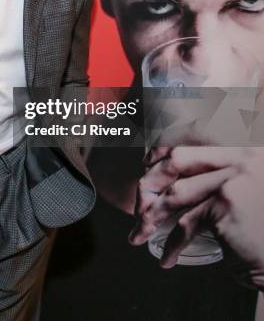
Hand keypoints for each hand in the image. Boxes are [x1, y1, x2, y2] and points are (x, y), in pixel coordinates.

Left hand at [128, 146, 263, 290]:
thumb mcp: (252, 187)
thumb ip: (223, 174)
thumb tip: (174, 175)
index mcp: (244, 148)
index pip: (194, 135)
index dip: (165, 148)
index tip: (148, 162)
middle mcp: (240, 157)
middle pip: (178, 159)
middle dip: (151, 181)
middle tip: (140, 203)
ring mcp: (233, 180)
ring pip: (176, 193)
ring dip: (152, 215)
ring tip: (142, 232)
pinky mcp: (227, 207)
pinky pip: (187, 225)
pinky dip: (172, 244)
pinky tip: (167, 257)